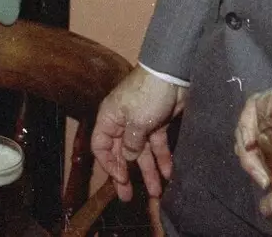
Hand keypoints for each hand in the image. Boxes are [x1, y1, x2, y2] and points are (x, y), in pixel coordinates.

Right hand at [91, 67, 186, 200]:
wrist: (171, 75)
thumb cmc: (146, 94)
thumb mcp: (136, 121)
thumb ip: (130, 144)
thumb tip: (127, 159)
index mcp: (109, 119)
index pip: (101, 146)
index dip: (108, 164)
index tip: (120, 178)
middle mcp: (123, 123)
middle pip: (121, 153)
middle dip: (126, 175)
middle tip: (128, 197)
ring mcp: (141, 124)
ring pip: (142, 153)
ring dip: (148, 172)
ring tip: (156, 193)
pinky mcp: (158, 124)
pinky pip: (158, 146)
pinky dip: (162, 159)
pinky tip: (168, 174)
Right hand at [235, 100, 271, 189]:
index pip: (254, 104)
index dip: (245, 123)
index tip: (250, 145)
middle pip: (247, 130)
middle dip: (248, 155)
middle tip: (261, 177)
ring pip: (251, 147)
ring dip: (252, 165)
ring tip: (266, 183)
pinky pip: (260, 158)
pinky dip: (261, 170)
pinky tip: (270, 184)